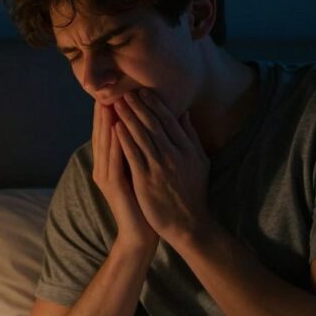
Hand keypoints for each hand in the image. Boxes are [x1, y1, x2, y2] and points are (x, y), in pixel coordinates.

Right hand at [91, 100, 157, 253]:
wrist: (141, 234)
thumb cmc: (144, 203)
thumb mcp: (141, 172)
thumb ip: (140, 152)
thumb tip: (148, 128)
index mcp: (111, 164)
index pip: (109, 133)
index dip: (110, 113)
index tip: (115, 91)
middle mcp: (104, 168)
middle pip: (103, 135)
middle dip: (104, 113)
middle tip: (106, 90)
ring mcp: (106, 177)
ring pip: (106, 144)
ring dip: (107, 123)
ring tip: (109, 102)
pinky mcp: (114, 186)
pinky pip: (114, 160)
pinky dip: (115, 143)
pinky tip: (117, 129)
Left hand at [113, 90, 214, 247]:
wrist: (189, 224)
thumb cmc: (194, 193)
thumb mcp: (200, 161)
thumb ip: (191, 136)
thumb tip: (184, 113)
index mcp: (187, 148)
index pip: (168, 120)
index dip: (154, 104)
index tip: (142, 91)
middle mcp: (175, 154)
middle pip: (153, 124)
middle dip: (137, 106)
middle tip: (124, 91)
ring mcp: (159, 167)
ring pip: (141, 136)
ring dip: (127, 117)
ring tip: (116, 103)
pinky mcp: (146, 180)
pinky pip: (133, 155)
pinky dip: (124, 140)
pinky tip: (115, 128)